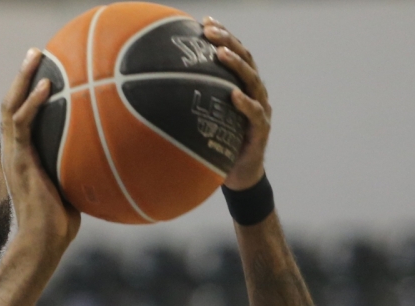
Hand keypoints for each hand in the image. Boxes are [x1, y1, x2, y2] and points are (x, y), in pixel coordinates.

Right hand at [1, 48, 80, 247]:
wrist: (43, 241)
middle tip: (35, 53)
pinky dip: (32, 102)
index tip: (43, 72)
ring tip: (35, 55)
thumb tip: (109, 157)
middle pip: (11, 103)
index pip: (21, 118)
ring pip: (11, 106)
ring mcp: (14, 155)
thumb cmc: (60, 224)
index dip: (27, 94)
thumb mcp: (73, 187)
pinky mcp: (19, 160)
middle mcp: (15, 151)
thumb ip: (81, 168)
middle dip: (22, 76)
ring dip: (23, 78)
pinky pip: (23, 123)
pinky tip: (46, 85)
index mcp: (23, 157)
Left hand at [203, 17, 271, 190]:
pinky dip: (245, 104)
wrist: (238, 175)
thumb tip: (154, 88)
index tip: (205, 21)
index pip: (236, 53)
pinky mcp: (261, 131)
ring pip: (253, 81)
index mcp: (242, 86)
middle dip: (229, 41)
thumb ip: (191, 100)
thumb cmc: (218, 143)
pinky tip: (233, 95)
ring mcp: (260, 110)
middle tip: (209, 31)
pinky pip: (255, 114)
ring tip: (221, 53)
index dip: (223, 35)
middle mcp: (254, 93)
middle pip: (246, 60)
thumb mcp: (203, 117)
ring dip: (237, 65)